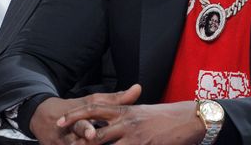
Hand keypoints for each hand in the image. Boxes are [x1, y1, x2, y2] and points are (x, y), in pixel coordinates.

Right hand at [31, 84, 141, 143]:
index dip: (86, 129)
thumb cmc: (74, 107)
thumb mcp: (92, 101)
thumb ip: (116, 98)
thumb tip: (138, 89)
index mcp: (75, 117)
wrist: (42, 116)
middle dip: (82, 143)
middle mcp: (65, 133)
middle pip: (74, 142)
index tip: (92, 133)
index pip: (79, 123)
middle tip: (90, 140)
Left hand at [57, 92, 204, 144]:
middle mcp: (126, 122)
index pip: (93, 109)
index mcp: (125, 110)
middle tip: (63, 144)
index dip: (75, 115)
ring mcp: (134, 137)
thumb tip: (112, 115)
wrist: (190, 119)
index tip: (60, 121)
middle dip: (76, 141)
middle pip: (93, 132)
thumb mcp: (143, 110)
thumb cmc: (167, 116)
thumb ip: (126, 112)